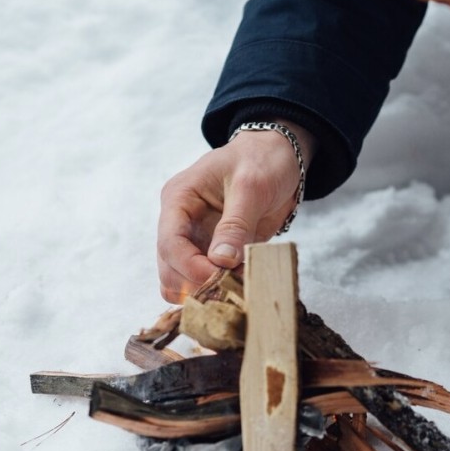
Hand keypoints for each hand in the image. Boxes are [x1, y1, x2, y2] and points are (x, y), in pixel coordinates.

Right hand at [156, 121, 314, 302]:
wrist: (279, 157)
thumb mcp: (251, 185)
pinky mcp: (213, 254)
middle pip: (169, 269)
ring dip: (205, 293)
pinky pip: (204, 282)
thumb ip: (236, 223)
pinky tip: (241, 286)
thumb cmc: (262, 160)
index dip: (190, 267)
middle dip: (197, 284)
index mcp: (179, 199)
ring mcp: (195, 240)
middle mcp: (180, 223)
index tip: (219, 278)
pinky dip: (218, 292)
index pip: (170, 242)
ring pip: (181, 282)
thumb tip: (221, 260)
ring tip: (238, 288)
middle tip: (232, 289)